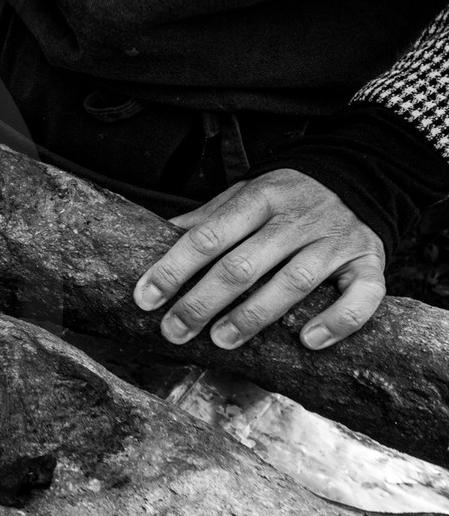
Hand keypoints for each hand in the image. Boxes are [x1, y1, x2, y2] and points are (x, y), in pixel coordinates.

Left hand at [132, 170, 385, 350]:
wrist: (359, 175)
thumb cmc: (286, 197)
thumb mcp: (244, 196)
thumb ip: (206, 219)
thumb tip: (154, 236)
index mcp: (261, 198)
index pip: (209, 235)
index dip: (173, 269)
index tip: (146, 299)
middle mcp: (299, 218)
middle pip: (244, 264)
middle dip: (202, 302)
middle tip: (175, 331)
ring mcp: (337, 240)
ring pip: (295, 282)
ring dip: (254, 316)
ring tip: (221, 340)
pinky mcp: (370, 261)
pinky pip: (363, 295)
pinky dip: (338, 320)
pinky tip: (308, 341)